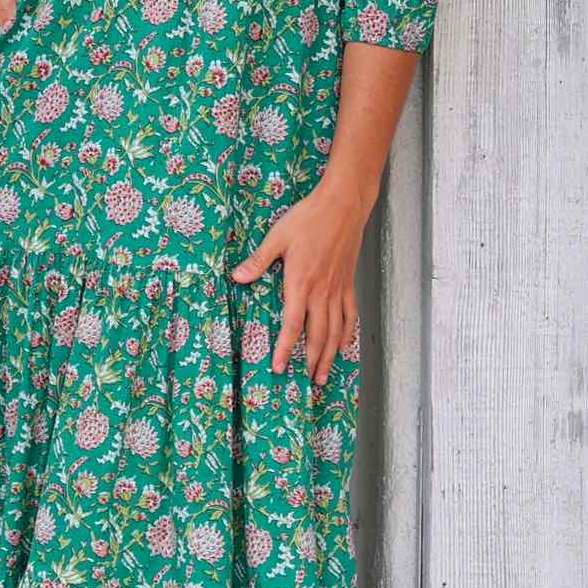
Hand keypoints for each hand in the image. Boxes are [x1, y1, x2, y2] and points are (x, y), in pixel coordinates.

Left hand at [228, 176, 374, 382]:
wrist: (343, 205)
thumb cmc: (308, 218)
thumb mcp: (277, 237)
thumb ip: (259, 260)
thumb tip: (238, 277)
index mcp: (301, 283)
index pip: (292, 324)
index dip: (285, 349)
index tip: (279, 367)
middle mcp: (322, 291)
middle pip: (318, 335)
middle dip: (310, 361)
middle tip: (306, 382)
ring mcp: (338, 289)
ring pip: (336, 331)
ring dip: (330, 355)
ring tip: (323, 375)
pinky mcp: (348, 283)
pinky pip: (350, 315)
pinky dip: (347, 333)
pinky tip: (344, 345)